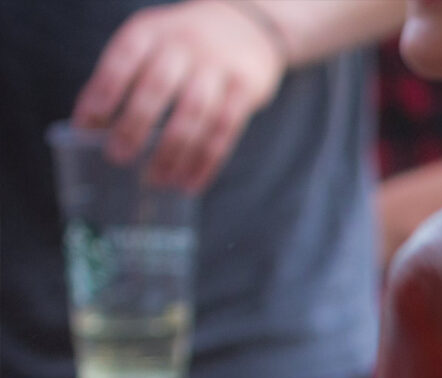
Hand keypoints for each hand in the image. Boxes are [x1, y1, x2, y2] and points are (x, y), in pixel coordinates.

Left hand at [72, 0, 287, 190]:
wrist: (247, 24)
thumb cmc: (184, 43)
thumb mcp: (151, 40)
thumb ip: (126, 74)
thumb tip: (92, 126)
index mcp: (150, 31)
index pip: (120, 62)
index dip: (102, 94)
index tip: (86, 127)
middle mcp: (183, 44)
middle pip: (156, 89)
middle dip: (135, 126)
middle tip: (118, 157)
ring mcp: (217, 66)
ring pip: (193, 114)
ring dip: (173, 151)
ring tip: (156, 180)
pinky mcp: (245, 88)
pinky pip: (224, 130)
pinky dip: (206, 161)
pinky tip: (190, 182)